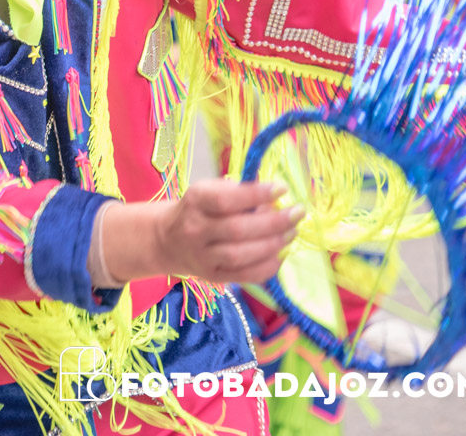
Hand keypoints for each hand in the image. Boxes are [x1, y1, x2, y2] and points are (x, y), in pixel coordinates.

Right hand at [99, 179, 300, 287]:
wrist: (168, 239)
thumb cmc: (199, 209)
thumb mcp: (209, 190)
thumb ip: (237, 193)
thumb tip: (276, 199)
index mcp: (195, 201)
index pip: (226, 199)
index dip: (256, 194)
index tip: (282, 188)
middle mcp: (196, 230)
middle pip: (238, 229)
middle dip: (274, 222)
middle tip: (297, 213)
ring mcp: (202, 257)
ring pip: (241, 255)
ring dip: (272, 245)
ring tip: (291, 233)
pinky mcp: (212, 277)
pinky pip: (244, 276)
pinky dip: (266, 267)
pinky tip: (280, 255)